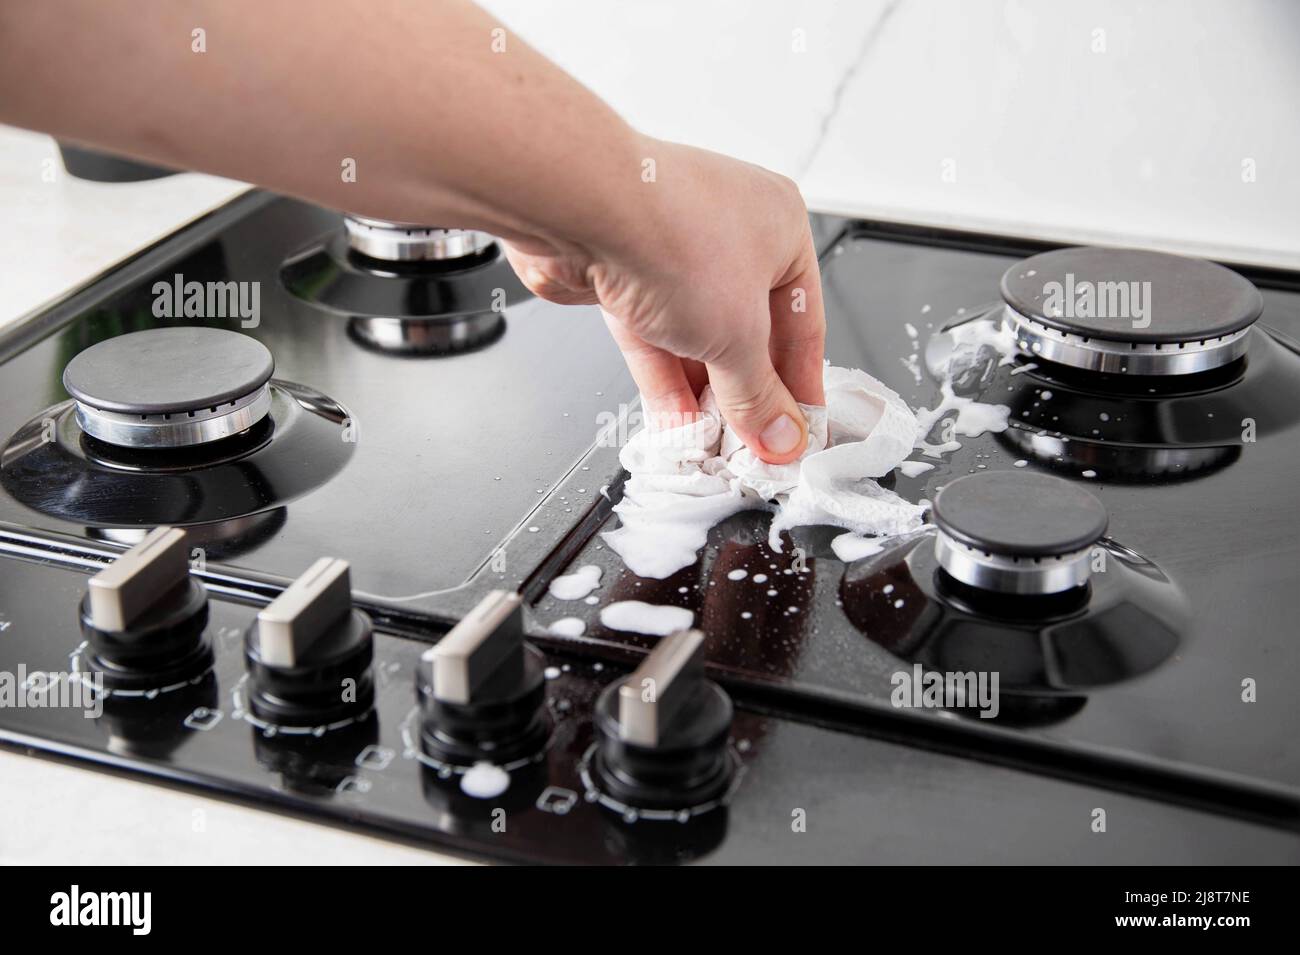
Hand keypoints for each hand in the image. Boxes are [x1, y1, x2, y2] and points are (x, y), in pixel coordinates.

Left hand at [503, 137, 825, 463]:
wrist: (582, 209)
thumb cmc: (674, 237)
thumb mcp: (738, 337)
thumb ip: (758, 394)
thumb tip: (779, 432)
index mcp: (781, 227)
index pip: (804, 321)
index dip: (800, 383)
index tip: (796, 429)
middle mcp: (730, 233)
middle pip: (748, 334)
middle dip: (746, 394)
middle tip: (753, 446)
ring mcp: (673, 252)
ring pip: (697, 339)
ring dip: (703, 396)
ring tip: (713, 445)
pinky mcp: (626, 275)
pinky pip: (654, 338)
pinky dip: (664, 382)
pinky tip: (675, 425)